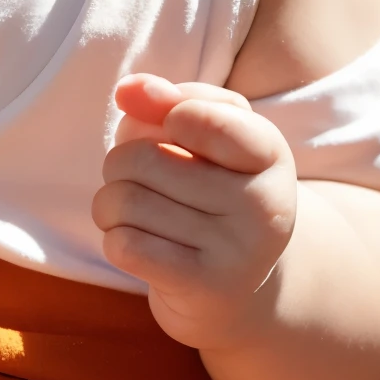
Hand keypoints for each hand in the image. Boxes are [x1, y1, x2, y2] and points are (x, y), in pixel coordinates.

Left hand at [92, 75, 297, 350]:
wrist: (235, 283)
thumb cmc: (211, 191)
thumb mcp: (207, 135)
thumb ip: (170, 99)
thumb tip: (128, 91)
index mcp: (270, 156)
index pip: (207, 117)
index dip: (170, 113)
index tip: (172, 124)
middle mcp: (264, 205)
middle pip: (144, 158)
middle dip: (121, 162)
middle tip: (137, 178)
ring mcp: (239, 253)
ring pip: (125, 201)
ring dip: (109, 204)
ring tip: (133, 212)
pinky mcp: (206, 289)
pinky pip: (124, 245)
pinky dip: (114, 238)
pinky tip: (137, 244)